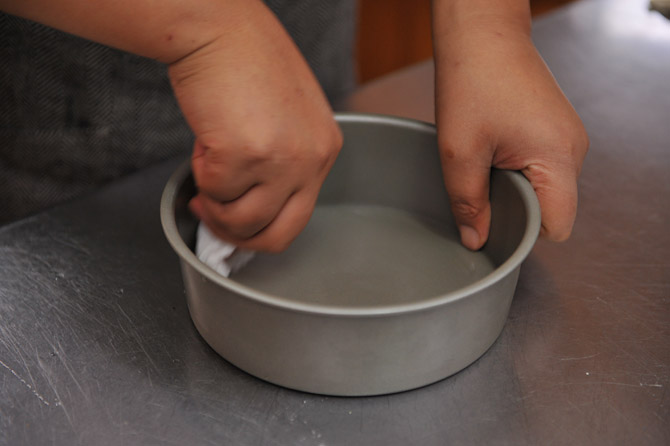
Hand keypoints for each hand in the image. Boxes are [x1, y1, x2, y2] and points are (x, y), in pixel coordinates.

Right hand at [168, 1, 341, 251]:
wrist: (219, 27)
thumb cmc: (246, 62)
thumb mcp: (288, 118)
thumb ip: (283, 162)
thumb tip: (254, 204)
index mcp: (324, 149)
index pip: (299, 217)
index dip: (260, 225)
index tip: (235, 217)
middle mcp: (312, 158)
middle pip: (277, 235)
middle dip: (238, 236)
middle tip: (213, 217)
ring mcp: (281, 159)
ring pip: (241, 222)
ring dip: (214, 205)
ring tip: (206, 170)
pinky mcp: (245, 154)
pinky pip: (214, 192)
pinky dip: (199, 175)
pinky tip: (203, 144)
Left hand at [433, 14, 588, 249]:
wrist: (481, 34)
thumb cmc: (473, 81)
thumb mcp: (459, 152)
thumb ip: (468, 202)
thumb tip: (476, 240)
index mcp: (559, 158)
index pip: (557, 226)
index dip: (524, 231)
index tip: (494, 221)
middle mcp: (574, 150)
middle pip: (552, 208)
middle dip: (515, 207)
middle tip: (481, 181)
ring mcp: (568, 138)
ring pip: (545, 188)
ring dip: (514, 185)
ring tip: (485, 158)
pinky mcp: (555, 129)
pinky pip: (541, 167)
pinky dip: (517, 168)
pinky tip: (493, 148)